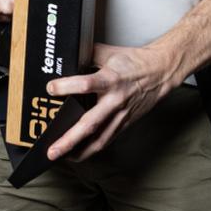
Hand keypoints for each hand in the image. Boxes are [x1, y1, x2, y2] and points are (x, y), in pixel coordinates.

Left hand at [43, 42, 178, 161]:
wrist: (161, 72)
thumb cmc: (134, 62)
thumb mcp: (109, 53)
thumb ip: (87, 54)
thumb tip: (66, 56)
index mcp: (111, 80)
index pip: (86, 84)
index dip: (66, 87)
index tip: (50, 88)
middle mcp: (115, 101)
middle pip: (90, 124)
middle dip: (69, 139)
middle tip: (51, 150)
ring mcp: (120, 116)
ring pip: (99, 140)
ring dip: (79, 151)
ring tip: (60, 157)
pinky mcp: (124, 124)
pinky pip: (106, 140)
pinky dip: (91, 149)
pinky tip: (78, 153)